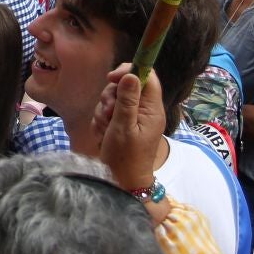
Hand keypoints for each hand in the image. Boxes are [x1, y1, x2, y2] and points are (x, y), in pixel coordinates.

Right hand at [92, 64, 165, 191]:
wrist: (121, 183)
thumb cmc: (125, 158)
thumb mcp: (123, 127)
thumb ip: (127, 100)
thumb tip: (131, 74)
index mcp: (152, 109)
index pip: (147, 76)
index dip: (129, 71)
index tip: (111, 78)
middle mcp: (144, 111)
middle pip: (126, 85)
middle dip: (111, 96)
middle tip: (108, 112)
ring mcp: (133, 117)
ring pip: (114, 98)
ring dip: (104, 111)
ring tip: (105, 128)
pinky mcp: (121, 124)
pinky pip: (108, 111)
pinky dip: (102, 120)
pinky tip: (103, 133)